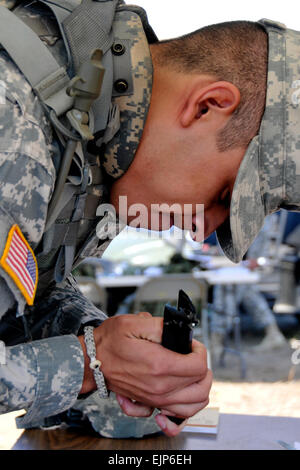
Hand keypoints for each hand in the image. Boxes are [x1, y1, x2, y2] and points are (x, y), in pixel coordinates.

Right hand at [78, 313, 211, 435]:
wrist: (92, 361)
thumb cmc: (110, 342)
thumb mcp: (133, 323)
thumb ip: (161, 326)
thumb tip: (180, 331)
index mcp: (159, 366)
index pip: (198, 366)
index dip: (200, 351)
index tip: (191, 344)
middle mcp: (160, 387)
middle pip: (202, 387)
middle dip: (204, 369)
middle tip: (194, 356)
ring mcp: (156, 399)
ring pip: (194, 404)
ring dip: (200, 388)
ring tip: (193, 373)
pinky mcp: (150, 404)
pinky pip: (177, 415)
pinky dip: (185, 407)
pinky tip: (181, 393)